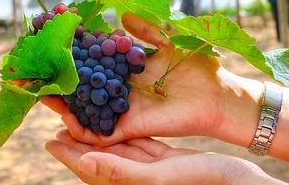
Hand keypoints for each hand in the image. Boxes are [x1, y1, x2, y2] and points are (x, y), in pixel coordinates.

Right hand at [42, 12, 263, 147]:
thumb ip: (146, 28)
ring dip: (63, 103)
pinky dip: (81, 128)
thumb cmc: (198, 65)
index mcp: (128, 67)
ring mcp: (124, 108)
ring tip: (40, 93)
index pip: (95, 58)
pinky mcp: (130, 126)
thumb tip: (121, 13)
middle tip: (34, 66)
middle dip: (60, 77)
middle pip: (84, 84)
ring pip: (86, 107)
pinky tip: (64, 119)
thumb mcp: (168, 38)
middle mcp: (121, 88)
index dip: (75, 48)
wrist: (220, 94)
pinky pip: (101, 131)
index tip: (54, 37)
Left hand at [45, 129, 285, 184]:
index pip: (90, 167)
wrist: (240, 184)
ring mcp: (149, 167)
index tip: (48, 139)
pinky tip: (117, 114)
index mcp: (129, 183)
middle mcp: (134, 176)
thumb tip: (82, 162)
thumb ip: (121, 171)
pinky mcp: (163, 158)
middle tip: (61, 115)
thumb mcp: (159, 176)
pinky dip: (124, 127)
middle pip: (98, 153)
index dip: (68, 154)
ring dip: (97, 129)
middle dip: (78, 136)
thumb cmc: (202, 183)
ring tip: (82, 110)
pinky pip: (137, 141)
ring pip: (116, 146)